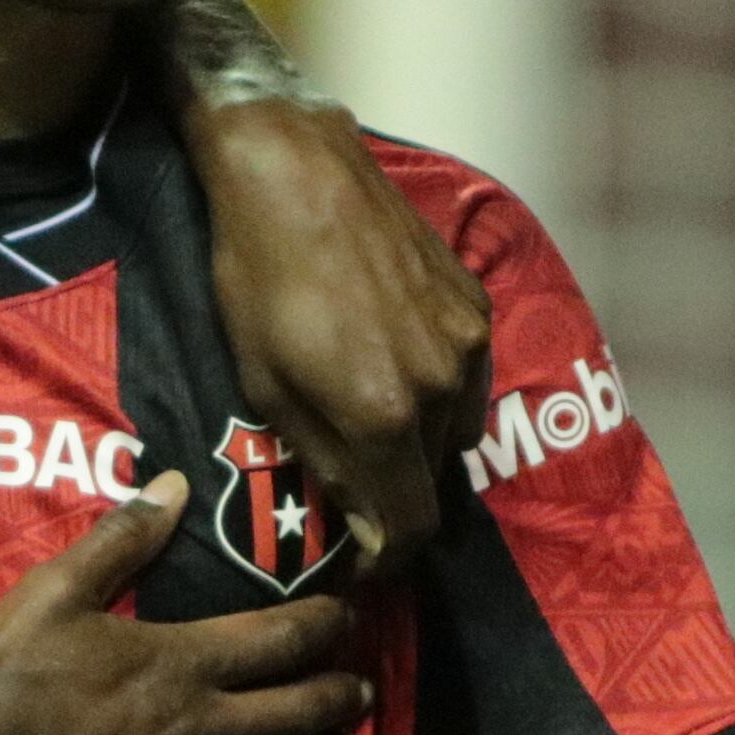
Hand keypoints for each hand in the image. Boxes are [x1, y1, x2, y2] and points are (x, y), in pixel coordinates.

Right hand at [0, 468, 371, 734]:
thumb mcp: (47, 599)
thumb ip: (117, 545)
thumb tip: (174, 487)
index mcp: (180, 661)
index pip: (280, 638)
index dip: (325, 624)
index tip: (348, 616)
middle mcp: (204, 726)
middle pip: (299, 707)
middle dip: (341, 693)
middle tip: (365, 687)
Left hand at [192, 101, 490, 577]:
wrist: (296, 174)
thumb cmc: (258, 280)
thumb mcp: (269, 387)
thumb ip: (328, 464)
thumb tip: (369, 528)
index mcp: (385, 416)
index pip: (413, 525)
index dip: (389, 557)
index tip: (365, 560)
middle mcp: (442, 387)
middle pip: (436, 481)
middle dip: (399, 495)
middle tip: (356, 482)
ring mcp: (467, 343)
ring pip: (456, 431)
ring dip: (420, 443)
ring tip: (371, 416)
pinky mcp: (475, 304)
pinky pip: (467, 378)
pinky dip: (437, 390)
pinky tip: (393, 362)